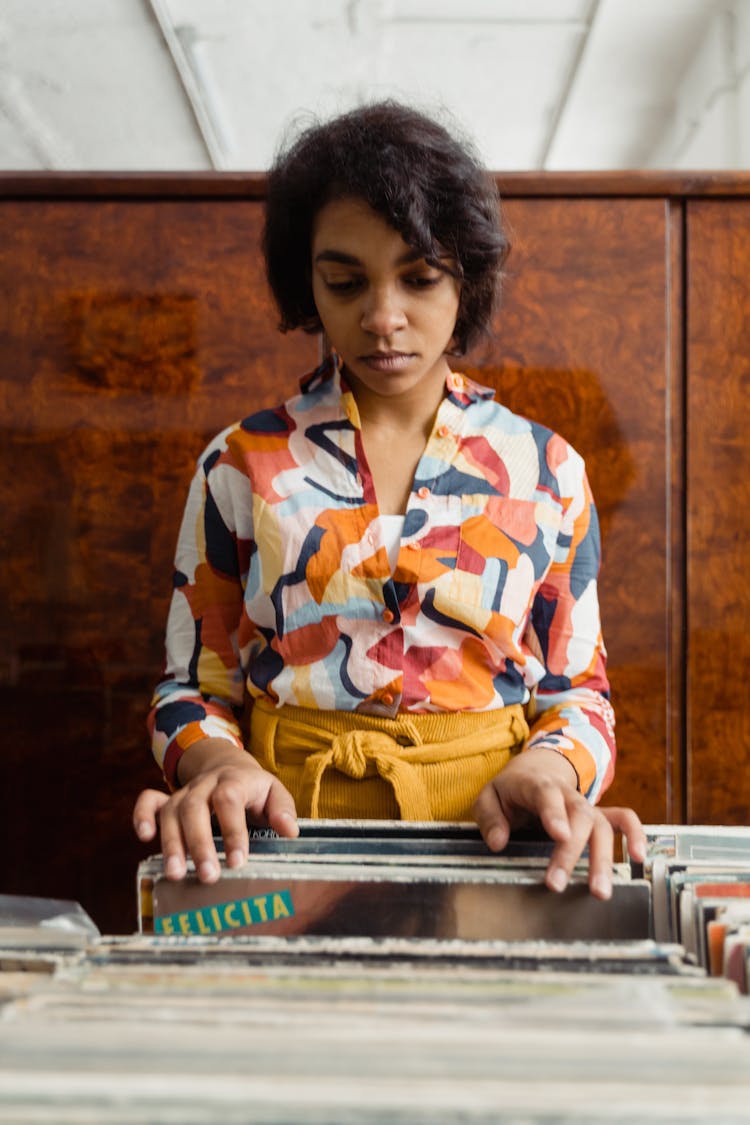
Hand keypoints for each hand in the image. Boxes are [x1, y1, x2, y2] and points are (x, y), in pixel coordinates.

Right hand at [132, 738, 297, 883]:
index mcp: (234, 780)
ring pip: (171, 812)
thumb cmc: (253, 788)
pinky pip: (148, 801)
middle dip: (199, 843)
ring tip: (177, 874)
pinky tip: (144, 838)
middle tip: (208, 876)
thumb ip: (283, 809)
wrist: (227, 765)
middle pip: (195, 808)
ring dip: (172, 843)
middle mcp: (204, 785)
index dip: (233, 830)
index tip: (238, 862)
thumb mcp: (274, 792)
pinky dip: (141, 816)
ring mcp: (184, 792)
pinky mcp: (167, 800)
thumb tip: (290, 830)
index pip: (229, 800)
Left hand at [472, 746, 646, 899]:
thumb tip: (498, 843)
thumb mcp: (489, 797)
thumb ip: (490, 818)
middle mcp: (566, 794)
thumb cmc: (510, 790)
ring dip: (602, 858)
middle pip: (578, 816)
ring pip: (600, 826)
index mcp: (536, 785)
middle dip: (571, 852)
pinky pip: (623, 818)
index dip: (554, 814)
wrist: (534, 771)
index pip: (547, 795)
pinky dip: (636, 834)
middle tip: (556, 885)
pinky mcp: (598, 815)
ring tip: (600, 892)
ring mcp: (585, 805)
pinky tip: (640, 858)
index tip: (560, 835)